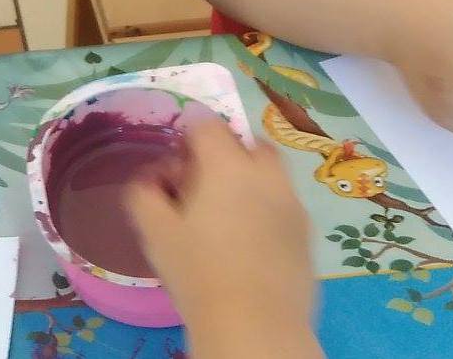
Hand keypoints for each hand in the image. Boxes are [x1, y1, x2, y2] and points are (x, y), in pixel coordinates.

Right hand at [125, 122, 319, 355]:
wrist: (254, 326)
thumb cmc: (198, 275)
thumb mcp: (154, 233)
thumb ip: (144, 194)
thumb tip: (151, 178)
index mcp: (227, 165)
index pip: (208, 124)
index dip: (188, 136)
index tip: (177, 166)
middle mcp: (266, 175)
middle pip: (248, 143)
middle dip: (227, 154)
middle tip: (204, 186)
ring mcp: (293, 204)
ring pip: (272, 174)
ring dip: (251, 181)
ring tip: (228, 217)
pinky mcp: (308, 234)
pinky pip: (285, 206)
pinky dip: (268, 210)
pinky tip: (250, 244)